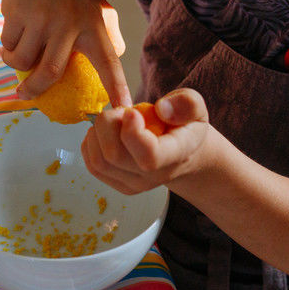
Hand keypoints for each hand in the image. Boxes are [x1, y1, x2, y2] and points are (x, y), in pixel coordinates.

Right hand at [0, 0, 129, 105]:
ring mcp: (41, 17)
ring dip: (16, 65)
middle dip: (36, 90)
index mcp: (94, 25)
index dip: (116, 88)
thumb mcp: (99, 8)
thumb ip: (107, 37)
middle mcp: (69, 22)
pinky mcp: (17, 11)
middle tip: (25, 96)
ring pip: (23, 60)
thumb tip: (111, 72)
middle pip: (51, 71)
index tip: (121, 110)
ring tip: (17, 59)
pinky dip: (8, 48)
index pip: (109, 62)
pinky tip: (12, 38)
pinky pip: (8, 44)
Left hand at [81, 88, 211, 193]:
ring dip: (97, 133)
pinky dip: (91, 144)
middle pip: (114, 156)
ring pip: (99, 162)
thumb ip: (186, 103)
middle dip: (108, 124)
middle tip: (121, 111)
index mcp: (176, 155)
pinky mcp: (120, 185)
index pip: (149, 156)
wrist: (184, 153)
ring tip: (114, 121)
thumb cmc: (186, 126)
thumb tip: (162, 109)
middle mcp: (155, 176)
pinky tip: (105, 133)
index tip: (129, 112)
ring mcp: (136, 184)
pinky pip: (93, 166)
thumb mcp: (197, 107)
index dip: (132, 133)